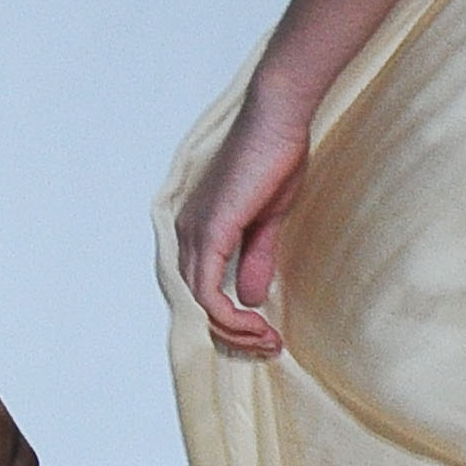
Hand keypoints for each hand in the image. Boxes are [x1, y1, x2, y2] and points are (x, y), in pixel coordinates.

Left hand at [175, 79, 309, 358]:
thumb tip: (249, 297)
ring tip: (269, 340)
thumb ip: (255, 260)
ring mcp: (194, 233)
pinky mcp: (209, 232)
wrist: (278, 121)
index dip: (229, 319)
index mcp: (198, 230)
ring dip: (235, 331)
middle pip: (195, 304)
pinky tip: (257, 323)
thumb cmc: (274, 160)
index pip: (200, 290)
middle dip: (232, 333)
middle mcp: (186, 234)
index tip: (265, 333)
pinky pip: (206, 292)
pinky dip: (230, 316)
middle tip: (269, 344)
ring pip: (199, 305)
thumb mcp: (266, 223)